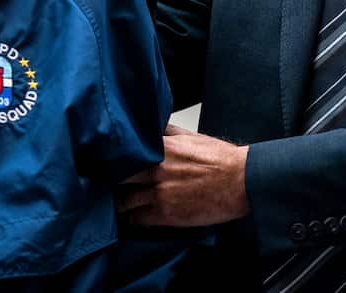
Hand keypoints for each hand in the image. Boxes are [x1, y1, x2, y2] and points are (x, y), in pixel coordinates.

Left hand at [118, 124, 250, 226]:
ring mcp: (159, 193)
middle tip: (104, 184)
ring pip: (123, 202)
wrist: (241, 181)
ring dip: (118, 203)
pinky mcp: (166, 215)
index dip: (111, 159)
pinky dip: (131, 219)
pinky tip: (130, 217)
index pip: (123, 153)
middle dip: (109, 181)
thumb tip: (150, 126)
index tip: (105, 162)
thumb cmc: (220, 158)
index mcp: (160, 148)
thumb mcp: (190, 137)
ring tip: (114, 203)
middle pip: (116, 177)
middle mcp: (155, 170)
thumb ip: (166, 132)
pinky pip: (137, 219)